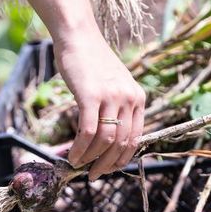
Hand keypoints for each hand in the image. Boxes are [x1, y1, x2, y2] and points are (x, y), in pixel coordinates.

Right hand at [53, 32, 145, 180]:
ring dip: (91, 158)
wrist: (78, 36)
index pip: (135, 138)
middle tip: (94, 175)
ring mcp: (111, 96)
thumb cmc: (91, 62)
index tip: (109, 168)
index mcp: (138, 98)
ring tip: (79, 165)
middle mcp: (129, 98)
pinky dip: (80, 148)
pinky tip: (72, 155)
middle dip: (107, 164)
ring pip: (105, 140)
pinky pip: (88, 132)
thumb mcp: (114, 85)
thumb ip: (116, 108)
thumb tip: (106, 141)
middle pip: (122, 143)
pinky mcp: (91, 95)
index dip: (122, 159)